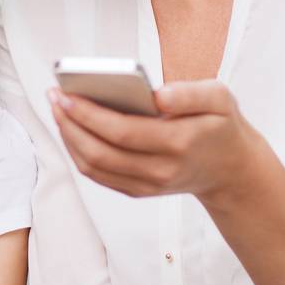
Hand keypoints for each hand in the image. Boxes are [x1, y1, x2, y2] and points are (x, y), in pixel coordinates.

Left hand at [49, 80, 260, 203]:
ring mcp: (148, 184)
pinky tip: (69, 127)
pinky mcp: (138, 190)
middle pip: (101, 152)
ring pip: (94, 167)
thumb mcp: (220, 99)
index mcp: (179, 143)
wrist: (231, 170)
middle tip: (53, 96)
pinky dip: (77, 152)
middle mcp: (161, 170)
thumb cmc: (220, 125)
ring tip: (57, 108)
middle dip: (70, 124)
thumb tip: (158, 95)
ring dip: (69, 138)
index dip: (88, 114)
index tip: (66, 93)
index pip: (122, 132)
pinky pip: (98, 175)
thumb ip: (191, 93)